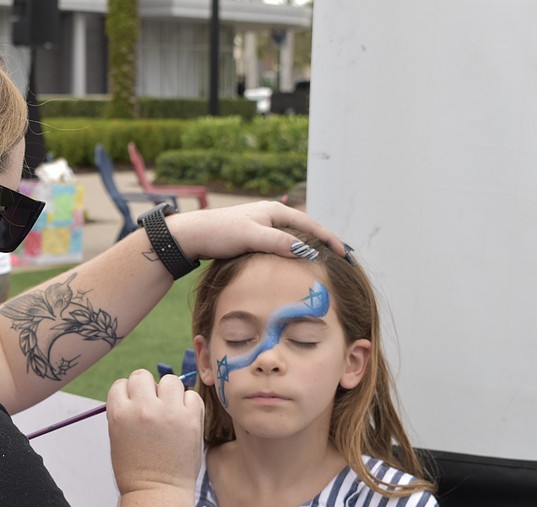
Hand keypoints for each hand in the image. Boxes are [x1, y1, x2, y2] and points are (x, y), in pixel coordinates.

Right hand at [106, 369, 203, 495]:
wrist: (157, 494)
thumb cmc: (136, 470)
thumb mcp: (118, 437)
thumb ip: (126, 411)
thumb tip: (140, 391)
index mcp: (119, 413)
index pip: (121, 384)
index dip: (128, 394)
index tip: (134, 406)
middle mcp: (143, 409)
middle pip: (142, 375)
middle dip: (147, 388)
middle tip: (152, 406)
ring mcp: (168, 413)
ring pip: (169, 380)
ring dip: (170, 392)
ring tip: (170, 411)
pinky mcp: (191, 419)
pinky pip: (192, 395)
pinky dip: (189, 404)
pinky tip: (184, 419)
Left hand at [167, 200, 346, 260]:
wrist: (192, 235)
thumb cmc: (220, 233)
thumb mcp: (251, 237)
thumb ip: (278, 243)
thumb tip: (306, 250)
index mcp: (274, 212)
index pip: (311, 225)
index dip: (329, 239)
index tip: (344, 254)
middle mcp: (271, 216)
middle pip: (305, 230)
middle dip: (323, 243)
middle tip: (341, 260)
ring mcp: (262, 226)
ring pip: (293, 238)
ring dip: (309, 249)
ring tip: (324, 263)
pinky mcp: (253, 237)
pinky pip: (281, 245)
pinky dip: (293, 253)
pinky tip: (295, 264)